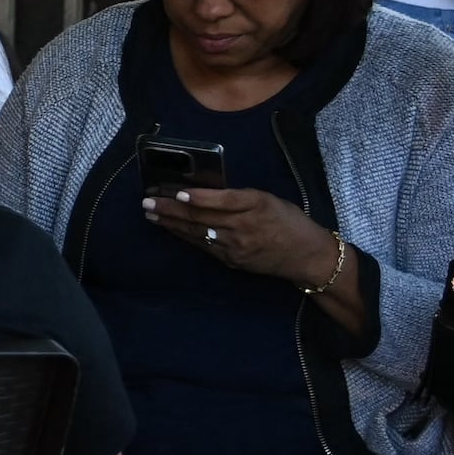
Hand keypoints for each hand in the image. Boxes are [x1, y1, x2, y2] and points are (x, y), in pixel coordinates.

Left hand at [149, 184, 340, 284]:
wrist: (305, 255)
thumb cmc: (289, 221)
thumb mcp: (269, 200)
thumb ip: (240, 198)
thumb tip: (204, 193)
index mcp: (257, 204)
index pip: (224, 200)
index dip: (200, 198)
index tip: (178, 193)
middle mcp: (245, 226)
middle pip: (203, 217)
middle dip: (172, 209)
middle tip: (148, 202)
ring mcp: (236, 246)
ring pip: (198, 233)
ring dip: (171, 224)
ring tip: (151, 214)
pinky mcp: (232, 260)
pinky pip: (204, 246)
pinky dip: (185, 237)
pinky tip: (171, 229)